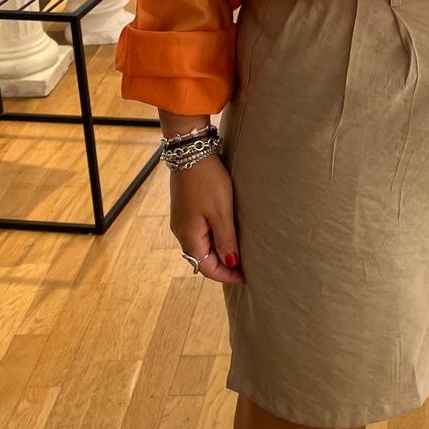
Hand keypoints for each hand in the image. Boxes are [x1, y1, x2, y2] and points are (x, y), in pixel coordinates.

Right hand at [169, 153, 244, 284]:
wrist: (190, 151)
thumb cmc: (207, 181)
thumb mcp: (221, 212)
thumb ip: (226, 240)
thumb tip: (231, 263)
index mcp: (189, 236)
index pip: (207, 268)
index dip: (227, 275)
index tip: (246, 277)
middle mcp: (182, 232)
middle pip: (203, 258)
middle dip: (224, 265)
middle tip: (246, 266)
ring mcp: (182, 219)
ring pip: (202, 244)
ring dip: (219, 251)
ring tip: (240, 251)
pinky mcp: (186, 208)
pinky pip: (200, 231)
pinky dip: (214, 237)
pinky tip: (227, 231)